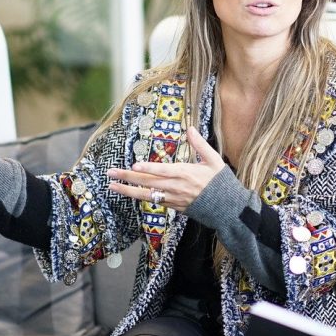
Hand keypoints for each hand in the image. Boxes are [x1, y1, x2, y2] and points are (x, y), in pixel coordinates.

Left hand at [107, 126, 224, 212]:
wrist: (226, 207)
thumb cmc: (220, 182)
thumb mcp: (213, 159)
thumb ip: (200, 144)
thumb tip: (190, 128)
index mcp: (185, 173)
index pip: (162, 171)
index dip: (148, 168)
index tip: (133, 166)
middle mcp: (176, 187)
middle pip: (147, 182)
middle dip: (127, 178)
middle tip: (110, 173)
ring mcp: (173, 198)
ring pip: (146, 194)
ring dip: (128, 190)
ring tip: (112, 186)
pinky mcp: (173, 206)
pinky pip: (153, 201)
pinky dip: (141, 197)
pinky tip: (130, 193)